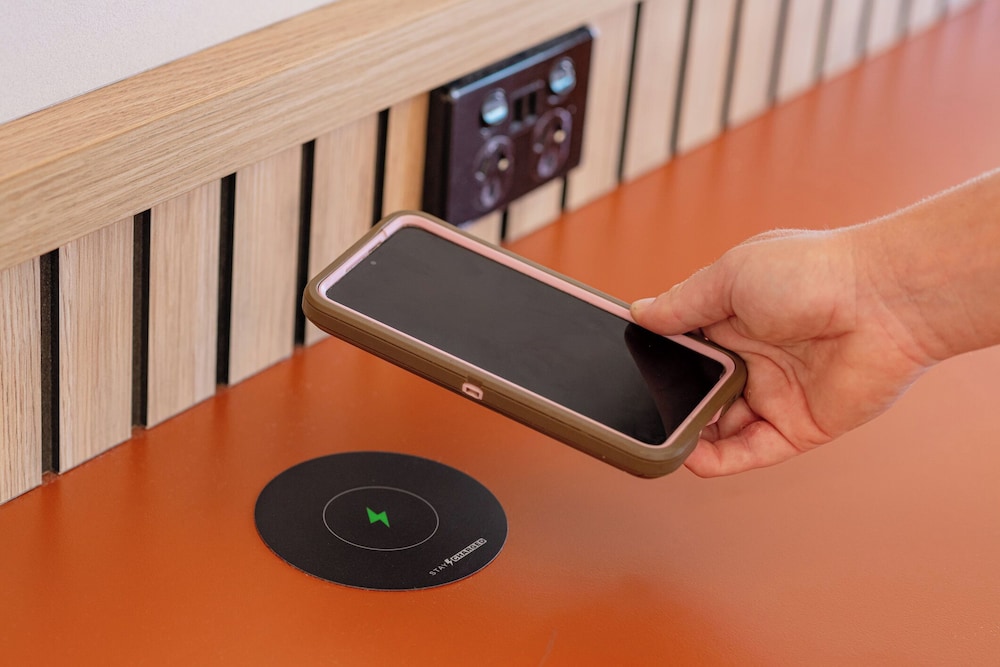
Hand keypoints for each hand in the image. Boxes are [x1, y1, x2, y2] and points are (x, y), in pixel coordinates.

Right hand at [631, 228, 932, 476]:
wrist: (883, 300)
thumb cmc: (813, 272)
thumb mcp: (729, 275)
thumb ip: (682, 302)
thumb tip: (640, 313)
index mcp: (732, 316)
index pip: (682, 347)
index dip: (657, 359)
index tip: (627, 371)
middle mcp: (751, 356)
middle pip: (696, 390)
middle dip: (669, 401)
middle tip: (643, 410)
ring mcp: (773, 393)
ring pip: (718, 426)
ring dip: (690, 433)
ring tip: (665, 436)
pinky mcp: (798, 426)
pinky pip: (750, 451)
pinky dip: (719, 460)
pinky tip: (693, 457)